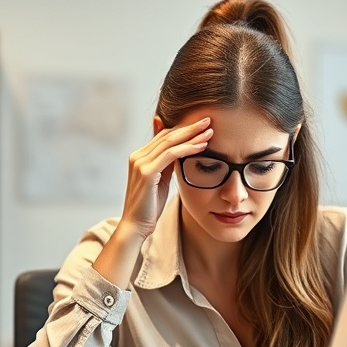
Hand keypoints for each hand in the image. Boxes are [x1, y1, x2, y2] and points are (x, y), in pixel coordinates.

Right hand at [119, 117, 211, 238]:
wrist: (136, 226)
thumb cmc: (150, 206)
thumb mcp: (161, 181)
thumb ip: (167, 164)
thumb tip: (180, 151)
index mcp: (139, 157)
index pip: (164, 136)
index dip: (183, 129)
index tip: (202, 125)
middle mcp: (137, 156)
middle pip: (167, 134)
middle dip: (190, 127)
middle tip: (208, 120)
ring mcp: (140, 163)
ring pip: (170, 142)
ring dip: (192, 135)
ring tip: (210, 131)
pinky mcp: (146, 172)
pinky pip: (171, 155)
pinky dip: (188, 148)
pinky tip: (202, 146)